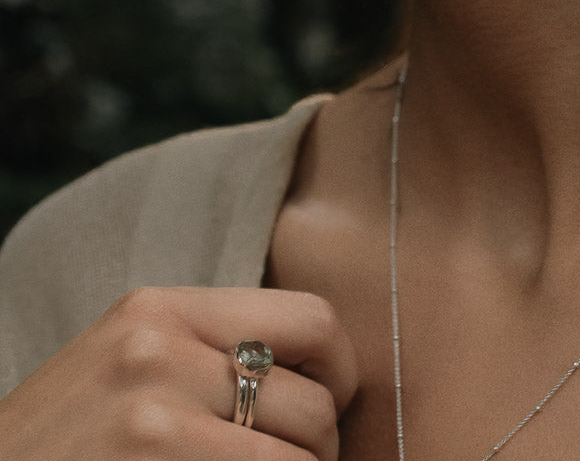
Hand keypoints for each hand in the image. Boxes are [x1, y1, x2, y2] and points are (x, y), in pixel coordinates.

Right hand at [0, 287, 357, 460]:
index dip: (337, 370)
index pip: (311, 317)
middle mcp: (157, 352)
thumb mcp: (129, 367)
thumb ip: (211, 355)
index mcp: (161, 310)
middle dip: (317, 450)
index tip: (325, 404)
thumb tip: (322, 378)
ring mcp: (153, 422)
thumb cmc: (63, 445)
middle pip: (313, 403)